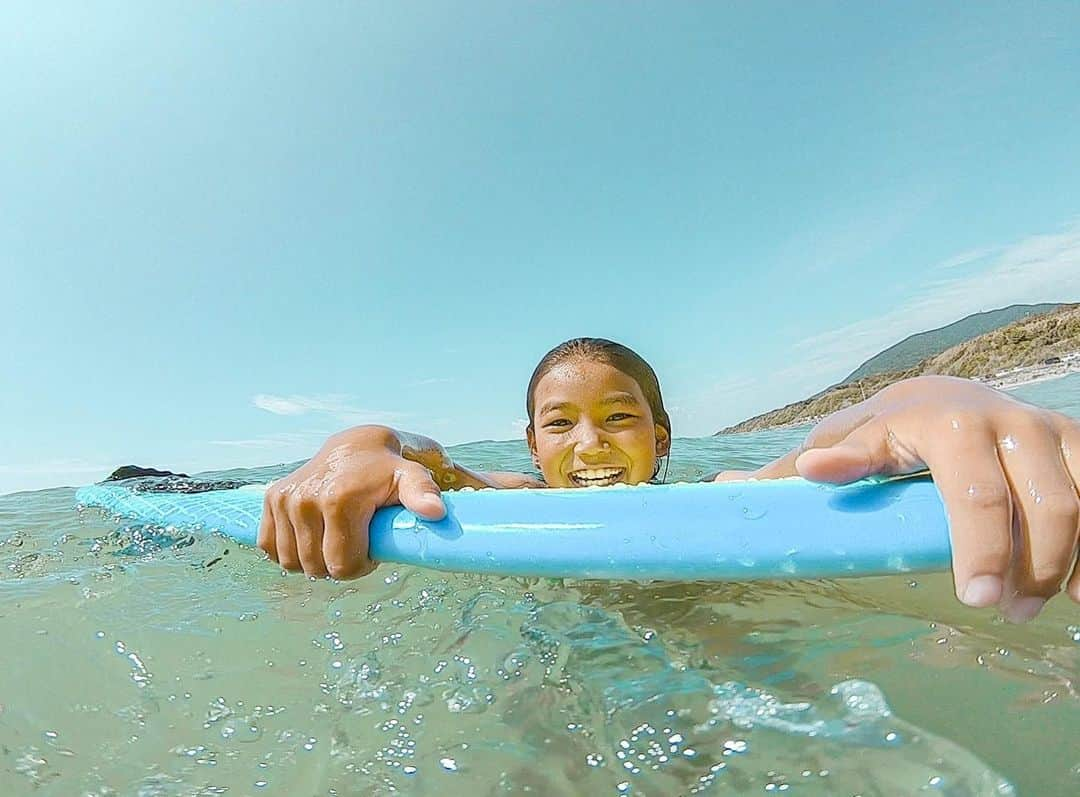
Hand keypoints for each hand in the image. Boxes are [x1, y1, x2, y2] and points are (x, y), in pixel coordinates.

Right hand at [258, 427, 447, 578]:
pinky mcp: (271, 499)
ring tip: (335, 538)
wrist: (356, 445)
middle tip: (355, 542)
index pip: (342, 566)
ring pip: (292, 563)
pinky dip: (288, 550)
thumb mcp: (411, 478)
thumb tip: (436, 511)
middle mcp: (305, 499)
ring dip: (314, 560)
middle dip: (339, 564)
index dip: (361, 566)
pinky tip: (311, 536)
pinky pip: (270, 548)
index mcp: (339, 500)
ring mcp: (285, 499)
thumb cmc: (389, 468)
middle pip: (317, 568)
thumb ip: (423, 494)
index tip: (372, 547)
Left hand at [716, 376, 1079, 621]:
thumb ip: (794, 468)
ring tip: (1026, 609)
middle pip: (1024, 498)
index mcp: (931, 421)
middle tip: (988, 608)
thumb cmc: (888, 431)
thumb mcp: (843, 441)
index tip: (936, 566)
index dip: (942, 517)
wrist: (955, 395)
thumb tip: (723, 488)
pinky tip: (1077, 593)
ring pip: (1076, 500)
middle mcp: (997, 421)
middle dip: (1009, 557)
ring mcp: (1046, 434)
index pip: (941, 473)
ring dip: (1058, 563)